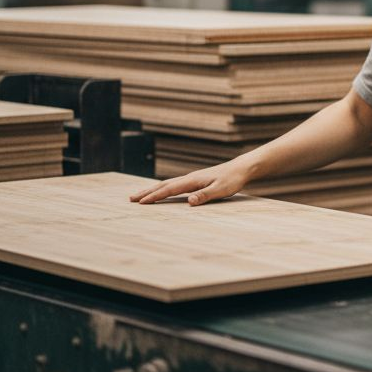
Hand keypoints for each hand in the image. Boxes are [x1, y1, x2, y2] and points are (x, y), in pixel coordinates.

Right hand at [127, 160, 250, 205]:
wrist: (241, 168)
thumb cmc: (232, 180)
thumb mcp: (221, 190)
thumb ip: (205, 195)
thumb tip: (189, 201)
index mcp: (192, 181)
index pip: (169, 189)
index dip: (155, 196)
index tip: (141, 203)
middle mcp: (189, 178)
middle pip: (163, 185)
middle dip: (147, 192)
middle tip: (131, 199)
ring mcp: (191, 178)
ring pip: (167, 184)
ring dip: (153, 190)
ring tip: (140, 196)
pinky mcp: (195, 180)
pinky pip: (174, 185)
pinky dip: (163, 188)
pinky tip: (162, 192)